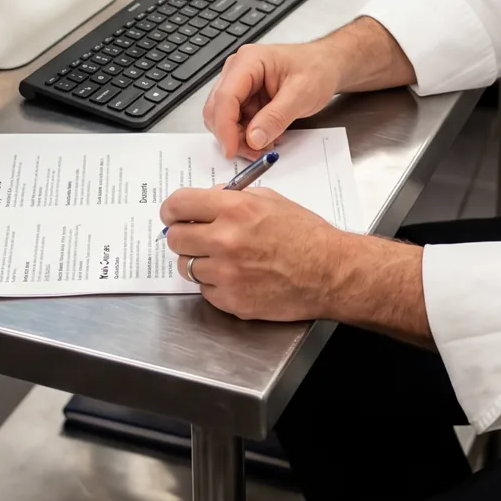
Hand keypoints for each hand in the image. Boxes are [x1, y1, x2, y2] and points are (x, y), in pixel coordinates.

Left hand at [161, 184, 347, 319]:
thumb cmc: (304, 234)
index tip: (174, 214)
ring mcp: (227, 274)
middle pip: (175, 238)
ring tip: (222, 257)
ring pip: (187, 266)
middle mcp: (226, 240)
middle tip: (197, 236)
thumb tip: (203, 203)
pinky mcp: (231, 301)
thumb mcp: (268, 199)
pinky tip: (236, 276)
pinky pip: (205, 290)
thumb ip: (231, 198)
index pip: (178, 204)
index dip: (172, 209)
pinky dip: (214, 283)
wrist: (328, 271)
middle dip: (183, 235)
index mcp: (234, 209)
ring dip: (198, 261)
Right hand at [203, 41, 342, 157]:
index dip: (225, 127)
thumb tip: (254, 138)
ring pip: (224, 119)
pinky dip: (246, 136)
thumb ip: (277, 117)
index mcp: (249, 61)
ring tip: (265, 146)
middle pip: (218, 109)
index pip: (226, 96)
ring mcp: (240, 85)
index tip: (231, 150)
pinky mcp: (245, 98)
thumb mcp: (302, 94)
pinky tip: (265, 139)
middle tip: (254, 154)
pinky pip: (236, 123)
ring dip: (240, 138)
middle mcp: (238, 71)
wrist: (326, 66)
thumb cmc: (316, 69)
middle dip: (231, 135)